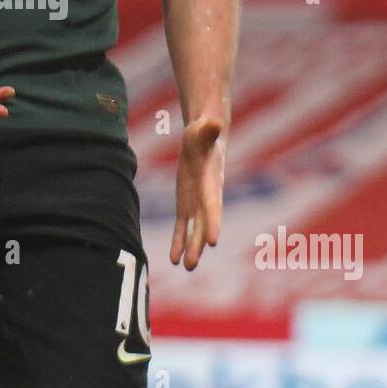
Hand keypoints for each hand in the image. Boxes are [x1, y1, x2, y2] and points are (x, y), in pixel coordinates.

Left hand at [169, 116, 225, 270]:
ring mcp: (196, 203)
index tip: (214, 241)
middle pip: (203, 224)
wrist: (204, 138)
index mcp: (211, 182)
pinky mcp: (185, 204)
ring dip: (190, 248)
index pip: (213, 205)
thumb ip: (207, 129)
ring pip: (194, 230)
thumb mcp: (201, 129)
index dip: (213, 222)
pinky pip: (181, 226)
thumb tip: (213, 121)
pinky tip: (172, 259)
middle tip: (193, 263)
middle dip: (198, 244)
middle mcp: (207, 197)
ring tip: (187, 267)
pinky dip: (177, 241)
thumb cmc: (203, 132)